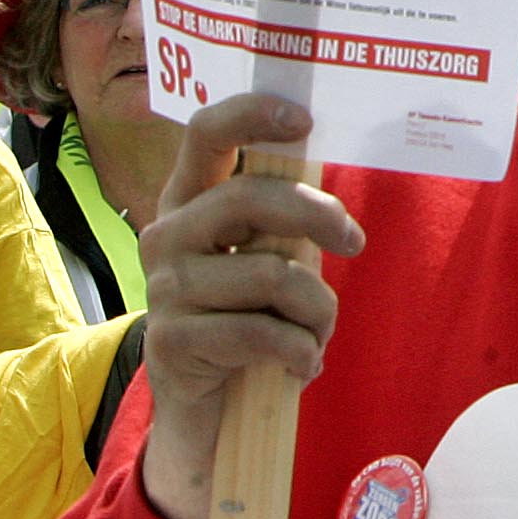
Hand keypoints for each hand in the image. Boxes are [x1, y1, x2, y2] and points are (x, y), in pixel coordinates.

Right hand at [138, 95, 363, 518]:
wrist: (206, 403)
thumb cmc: (249, 311)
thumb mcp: (267, 253)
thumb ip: (285, 215)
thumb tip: (330, 185)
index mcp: (189, 198)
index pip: (205, 135)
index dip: (251, 115)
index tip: (303, 119)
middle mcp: (166, 234)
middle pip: (252, 198)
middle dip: (320, 216)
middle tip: (354, 241)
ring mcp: (163, 288)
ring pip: (273, 275)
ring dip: (319, 308)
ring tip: (318, 331)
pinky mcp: (171, 342)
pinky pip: (263, 334)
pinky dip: (302, 351)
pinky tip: (304, 364)